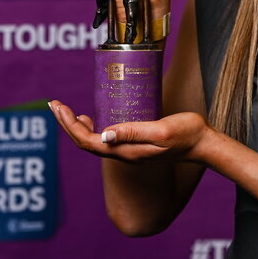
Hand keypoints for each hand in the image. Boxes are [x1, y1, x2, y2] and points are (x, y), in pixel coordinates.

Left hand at [49, 100, 211, 163]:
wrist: (203, 145)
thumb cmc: (186, 135)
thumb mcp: (161, 131)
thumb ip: (134, 132)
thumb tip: (104, 134)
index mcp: (127, 151)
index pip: (88, 142)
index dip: (70, 126)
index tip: (60, 107)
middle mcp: (124, 153)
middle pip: (86, 143)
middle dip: (67, 124)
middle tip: (54, 104)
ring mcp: (129, 150)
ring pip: (94, 142)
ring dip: (77, 127)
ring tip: (66, 111)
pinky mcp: (136, 144)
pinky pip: (106, 139)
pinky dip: (93, 128)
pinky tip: (93, 118)